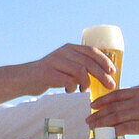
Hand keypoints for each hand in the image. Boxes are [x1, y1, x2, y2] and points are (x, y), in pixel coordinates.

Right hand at [0, 44, 115, 109]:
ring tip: (84, 89)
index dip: (105, 61)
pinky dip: (73, 88)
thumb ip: (79, 65)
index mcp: (69, 48)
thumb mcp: (65, 64)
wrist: (25, 78)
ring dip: (86, 83)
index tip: (113, 71)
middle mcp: (63, 52)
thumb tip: (103, 75)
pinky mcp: (48, 73)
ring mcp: (55, 62)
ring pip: (80, 71)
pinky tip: (70, 90)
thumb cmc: (49, 74)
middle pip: (89, 62)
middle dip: (102, 75)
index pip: (92, 51)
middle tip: (109, 85)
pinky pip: (68, 81)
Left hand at [86, 82, 138, 137]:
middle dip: (98, 113)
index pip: (117, 94)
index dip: (104, 100)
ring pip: (115, 117)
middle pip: (113, 106)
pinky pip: (124, 128)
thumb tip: (138, 102)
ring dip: (101, 122)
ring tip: (92, 127)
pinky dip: (113, 132)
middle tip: (88, 118)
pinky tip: (106, 135)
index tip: (94, 104)